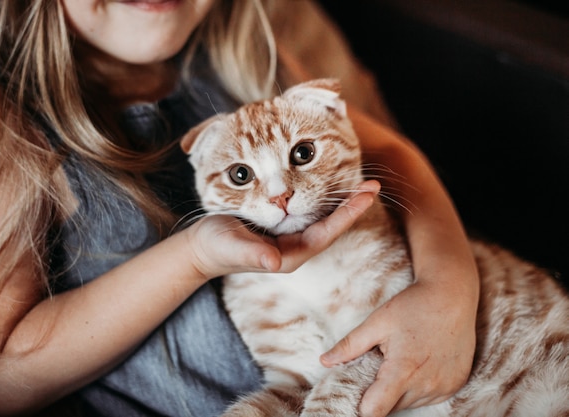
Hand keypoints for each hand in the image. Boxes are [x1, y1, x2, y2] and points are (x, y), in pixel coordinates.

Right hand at [187, 180, 379, 278]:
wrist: (201, 248)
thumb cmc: (215, 247)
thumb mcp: (232, 247)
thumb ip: (253, 255)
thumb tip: (274, 261)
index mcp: (289, 254)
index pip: (326, 233)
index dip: (346, 215)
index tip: (365, 196)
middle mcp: (294, 245)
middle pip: (330, 224)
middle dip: (351, 205)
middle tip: (373, 184)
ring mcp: (289, 235)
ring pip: (321, 216)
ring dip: (340, 199)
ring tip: (360, 181)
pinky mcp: (281, 225)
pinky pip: (307, 209)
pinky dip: (321, 195)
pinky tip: (328, 182)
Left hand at [320, 278, 476, 416]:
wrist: (452, 295)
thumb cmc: (414, 305)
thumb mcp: (377, 322)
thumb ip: (350, 346)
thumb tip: (324, 361)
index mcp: (403, 370)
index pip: (375, 410)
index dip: (361, 408)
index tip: (354, 397)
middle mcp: (426, 384)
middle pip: (392, 408)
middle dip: (379, 394)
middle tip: (378, 367)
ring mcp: (444, 387)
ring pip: (410, 404)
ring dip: (400, 391)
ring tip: (400, 361)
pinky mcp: (456, 384)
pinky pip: (429, 397)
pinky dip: (419, 388)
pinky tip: (418, 364)